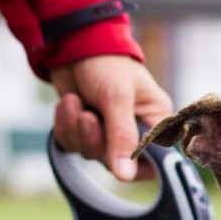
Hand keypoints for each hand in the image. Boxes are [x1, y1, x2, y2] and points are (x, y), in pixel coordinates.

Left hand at [50, 55, 172, 180]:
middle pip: (117, 162)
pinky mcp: (86, 129)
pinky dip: (65, 127)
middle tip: (87, 117)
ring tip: (74, 103)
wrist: (72, 43)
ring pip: (91, 154)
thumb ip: (122, 138)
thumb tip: (126, 176)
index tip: (115, 155)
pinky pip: (73, 145)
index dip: (135, 164)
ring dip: (76, 130)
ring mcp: (109, 131)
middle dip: (95, 141)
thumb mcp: (117, 98)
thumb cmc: (106, 63)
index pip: (155, 160)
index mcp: (155, 121)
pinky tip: (68, 104)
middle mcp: (135, 130)